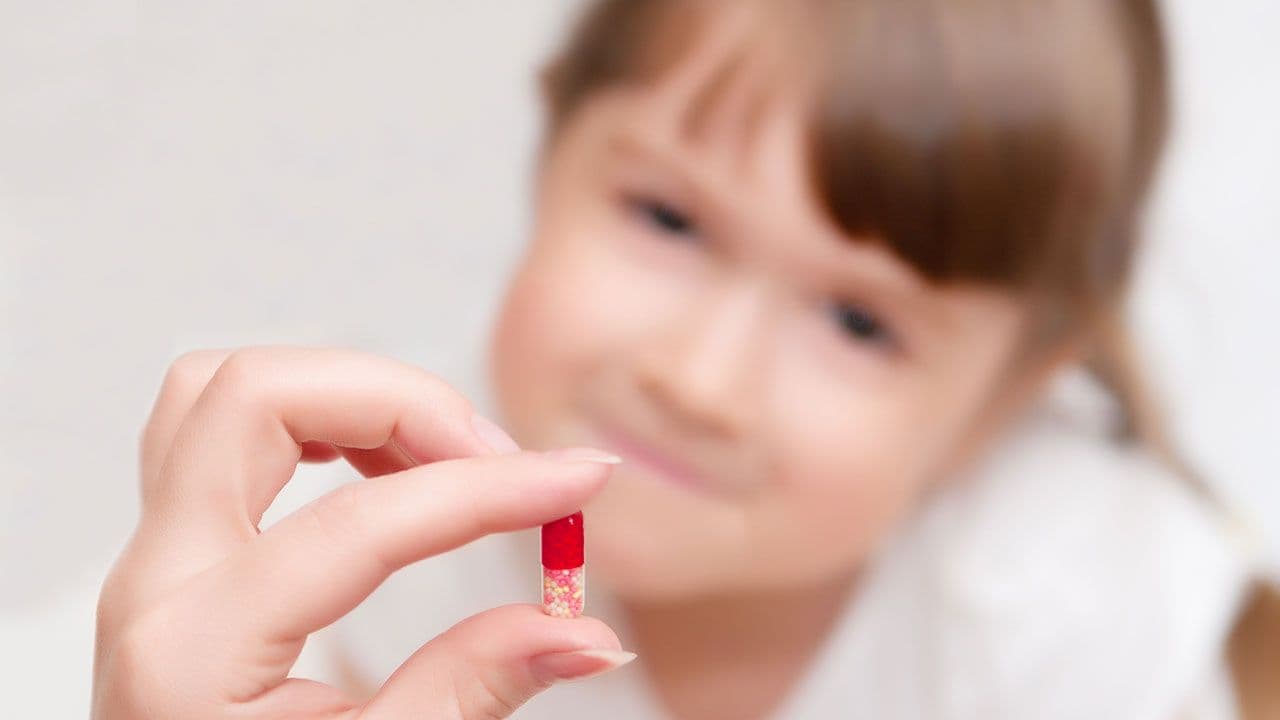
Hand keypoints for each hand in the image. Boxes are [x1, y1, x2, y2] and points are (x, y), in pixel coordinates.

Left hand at [93, 347, 631, 718]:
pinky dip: (317, 415)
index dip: (486, 489)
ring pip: (224, 390)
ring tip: (443, 452)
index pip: (358, 523)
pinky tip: (388, 460)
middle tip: (496, 457)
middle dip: (399, 400)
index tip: (576, 479)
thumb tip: (583, 634)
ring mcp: (155, 556)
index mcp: (193, 652)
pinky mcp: (174, 549)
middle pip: (255, 398)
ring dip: (348, 394)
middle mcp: (155, 581)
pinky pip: (223, 427)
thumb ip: (472, 689)